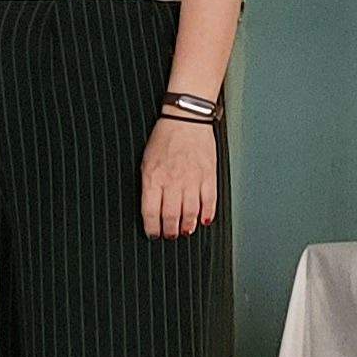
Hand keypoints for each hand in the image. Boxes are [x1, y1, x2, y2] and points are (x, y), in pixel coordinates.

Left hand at [140, 117, 217, 238]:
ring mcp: (193, 179)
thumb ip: (149, 185)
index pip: (151, 212)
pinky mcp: (209, 175)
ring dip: (188, 225)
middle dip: (170, 231)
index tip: (153, 235)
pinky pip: (209, 200)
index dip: (152, 228)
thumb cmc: (165, 138)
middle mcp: (172, 182)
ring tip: (186, 231)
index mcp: (153, 178)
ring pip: (191, 212)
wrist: (187, 120)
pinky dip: (208, 213)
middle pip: (171, 216)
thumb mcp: (146, 162)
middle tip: (171, 236)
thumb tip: (152, 207)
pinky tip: (205, 220)